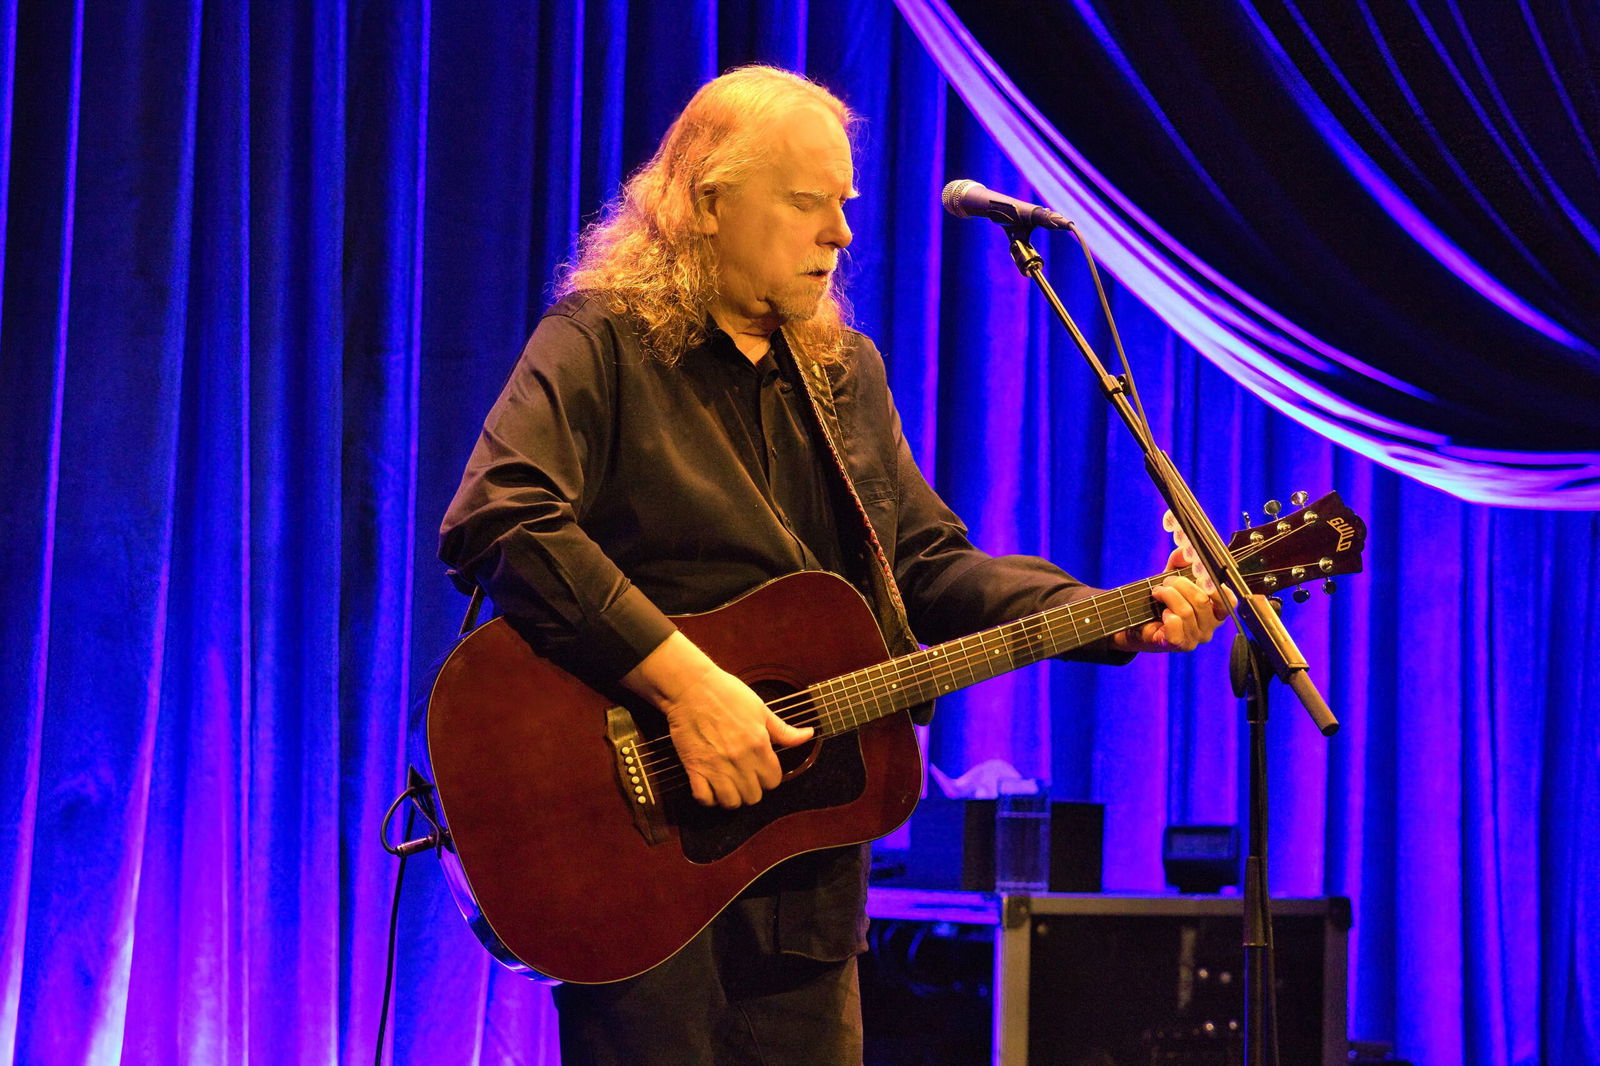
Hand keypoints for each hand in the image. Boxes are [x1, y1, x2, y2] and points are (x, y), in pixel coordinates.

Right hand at [622, 632, 813, 807]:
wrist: (692, 687)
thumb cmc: (726, 693)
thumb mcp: (761, 709)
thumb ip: (784, 730)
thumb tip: (808, 735)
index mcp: (758, 745)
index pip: (773, 781)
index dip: (769, 777)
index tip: (762, 770)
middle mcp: (740, 760)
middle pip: (753, 796)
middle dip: (752, 789)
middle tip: (746, 778)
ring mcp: (716, 766)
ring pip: (731, 802)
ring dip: (732, 797)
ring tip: (729, 785)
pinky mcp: (695, 767)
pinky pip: (704, 798)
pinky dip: (708, 798)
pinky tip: (711, 787)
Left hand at [1111, 546, 1232, 652]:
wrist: (1139, 625)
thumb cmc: (1162, 602)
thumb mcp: (1172, 577)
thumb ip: (1180, 563)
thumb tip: (1184, 550)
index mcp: (1215, 611)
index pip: (1228, 601)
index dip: (1215, 586)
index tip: (1199, 574)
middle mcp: (1210, 626)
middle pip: (1202, 600)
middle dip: (1180, 585)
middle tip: (1167, 581)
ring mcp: (1196, 638)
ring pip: (1186, 611)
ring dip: (1168, 596)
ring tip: (1158, 592)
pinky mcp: (1180, 644)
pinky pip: (1176, 625)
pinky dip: (1166, 614)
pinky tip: (1162, 613)